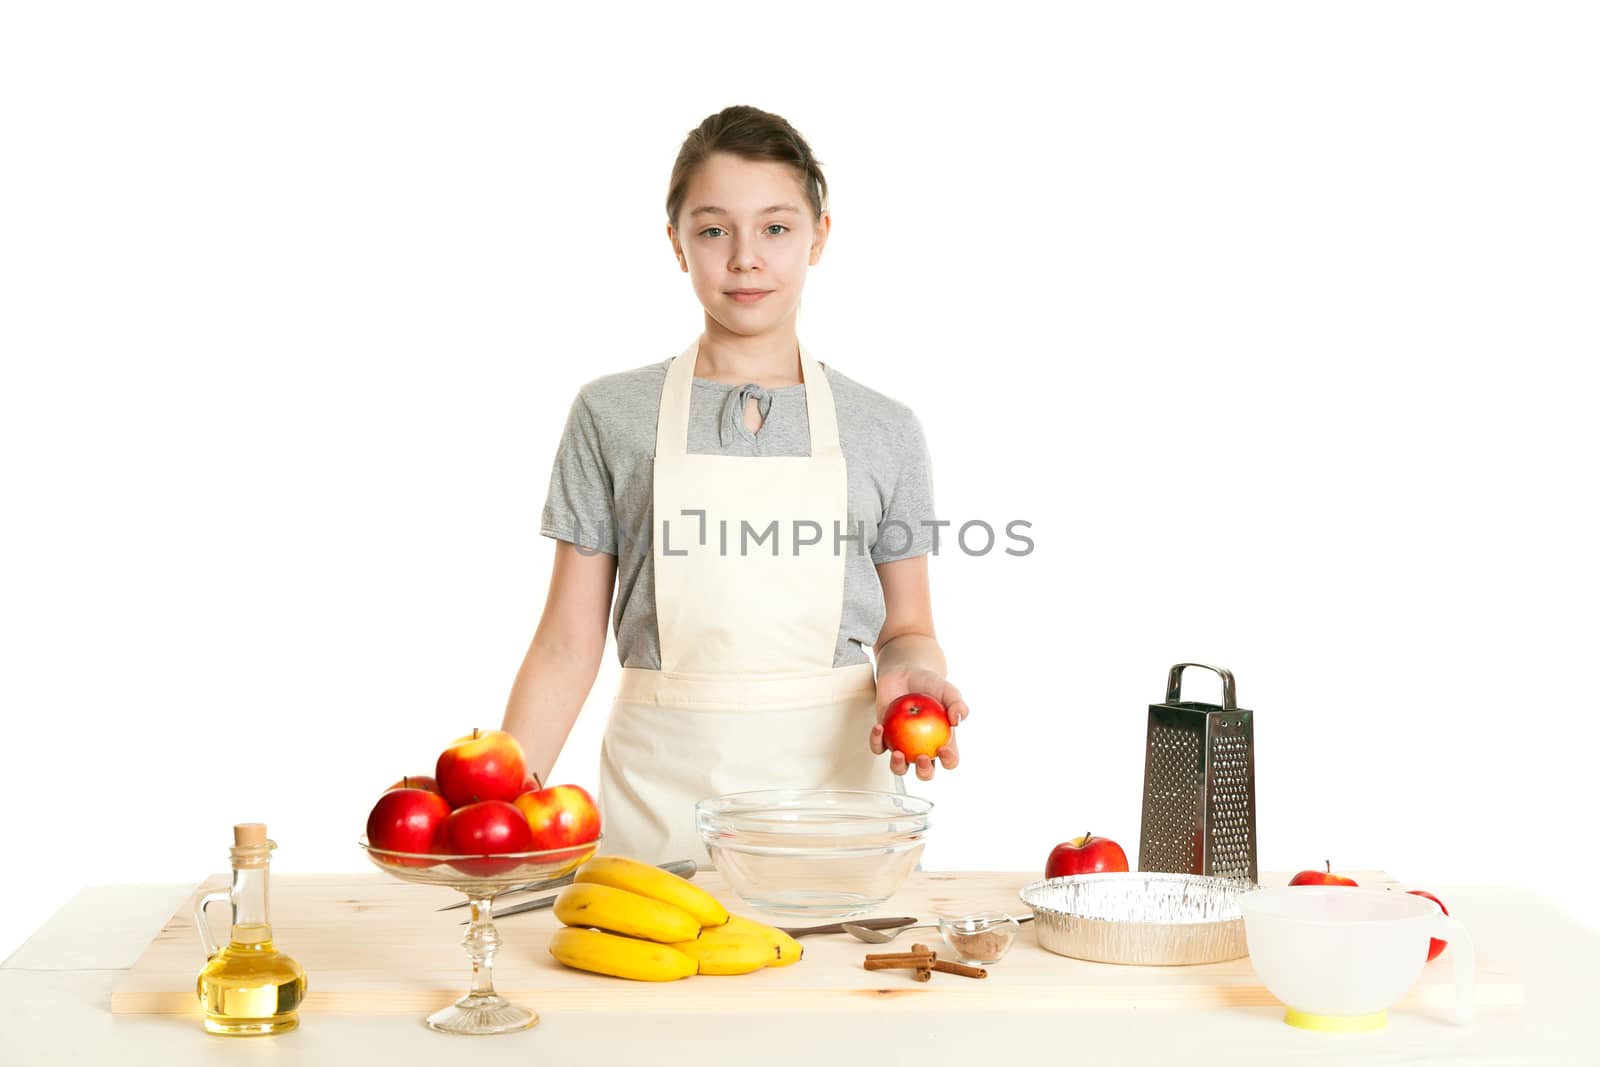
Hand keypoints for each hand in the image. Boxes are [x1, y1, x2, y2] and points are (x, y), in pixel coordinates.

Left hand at [869, 666, 967, 780]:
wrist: (906, 673)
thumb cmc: (929, 684)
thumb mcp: (948, 690)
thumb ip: (957, 703)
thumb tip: (958, 720)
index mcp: (943, 742)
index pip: (950, 760)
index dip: (948, 760)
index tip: (942, 748)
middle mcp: (923, 748)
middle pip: (925, 772)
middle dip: (923, 771)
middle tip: (921, 756)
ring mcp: (903, 745)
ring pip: (900, 768)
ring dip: (898, 766)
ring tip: (898, 753)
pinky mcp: (884, 738)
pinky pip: (879, 746)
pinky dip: (877, 740)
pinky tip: (879, 728)